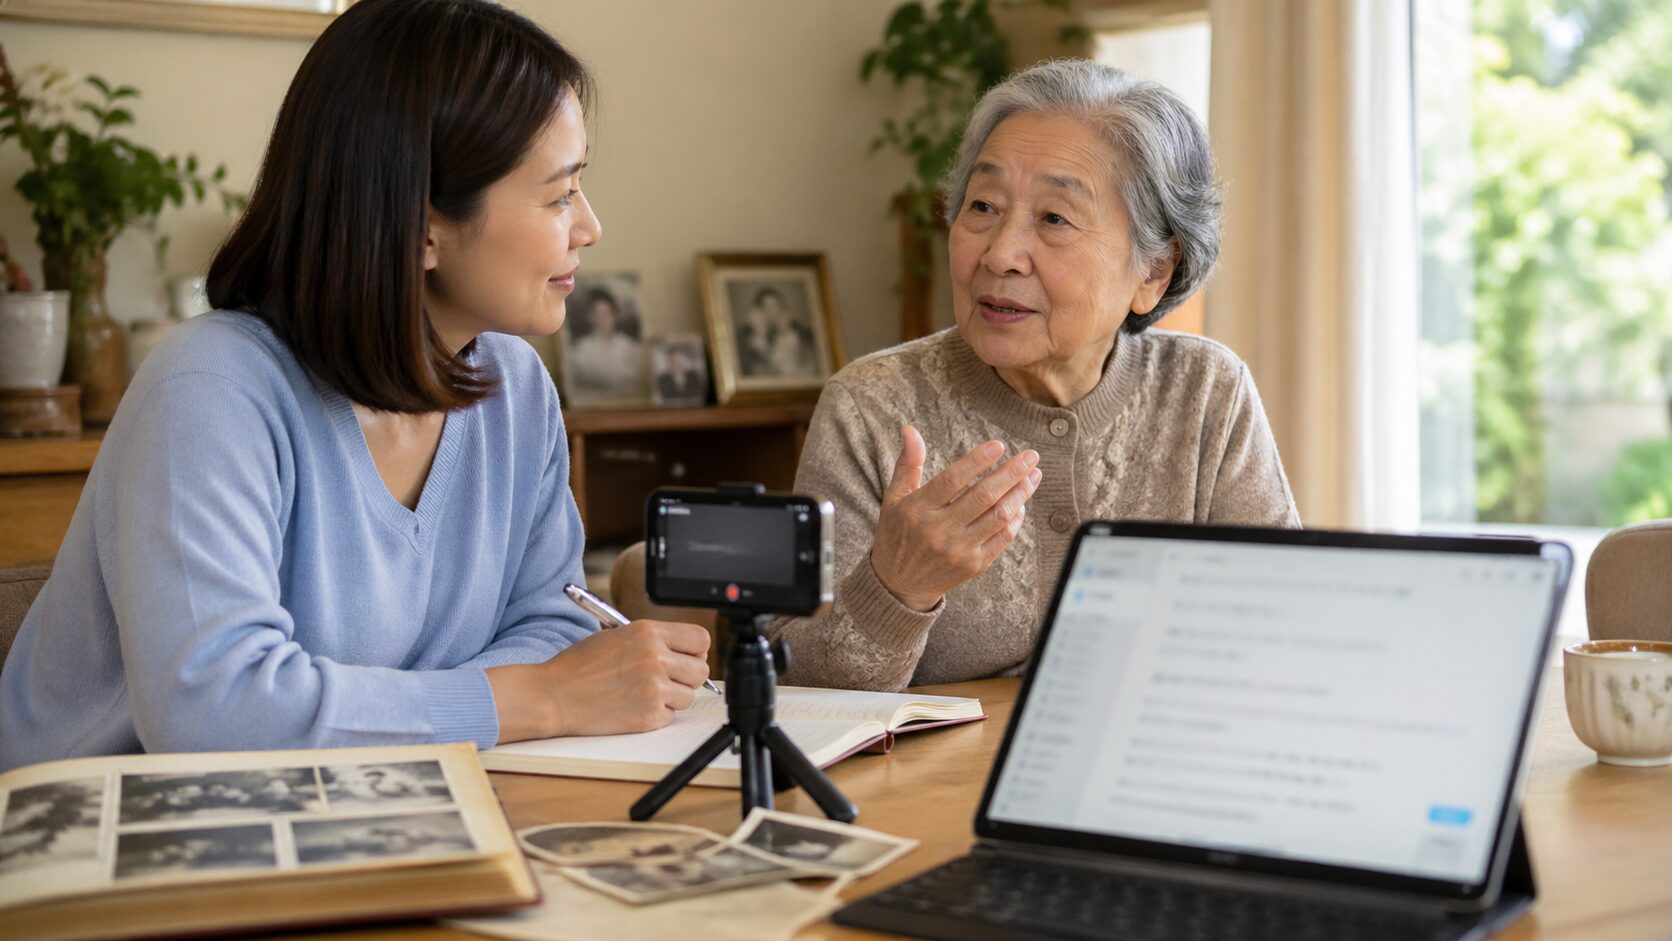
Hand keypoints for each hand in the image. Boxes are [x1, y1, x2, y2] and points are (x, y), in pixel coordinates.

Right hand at [487, 620, 710, 742]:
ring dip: (672, 697)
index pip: (701, 639)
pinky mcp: (649, 716)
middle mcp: (656, 658)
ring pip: (689, 696)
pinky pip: (671, 716)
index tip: (687, 657)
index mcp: (649, 633)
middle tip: (668, 679)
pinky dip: (657, 714)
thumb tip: (685, 653)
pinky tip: (633, 706)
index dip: (695, 651)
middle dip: (687, 676)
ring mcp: (654, 688)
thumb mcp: (617, 636)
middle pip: (701, 670)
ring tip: (643, 693)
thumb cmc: (580, 666)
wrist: (554, 695)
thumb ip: (654, 641)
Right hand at [870, 426, 1041, 611]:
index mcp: (918, 509)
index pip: (952, 480)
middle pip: (982, 497)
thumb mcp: (894, 498)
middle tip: (1031, 456)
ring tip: (1033, 475)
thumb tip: (910, 429)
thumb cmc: (896, 533)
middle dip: (1011, 473)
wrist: (898, 585)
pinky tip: (1021, 503)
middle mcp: (939, 531)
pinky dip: (1015, 519)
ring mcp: (958, 550)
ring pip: (998, 517)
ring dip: (1020, 494)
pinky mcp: (973, 565)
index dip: (976, 461)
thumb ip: (908, 464)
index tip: (999, 445)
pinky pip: (1002, 538)